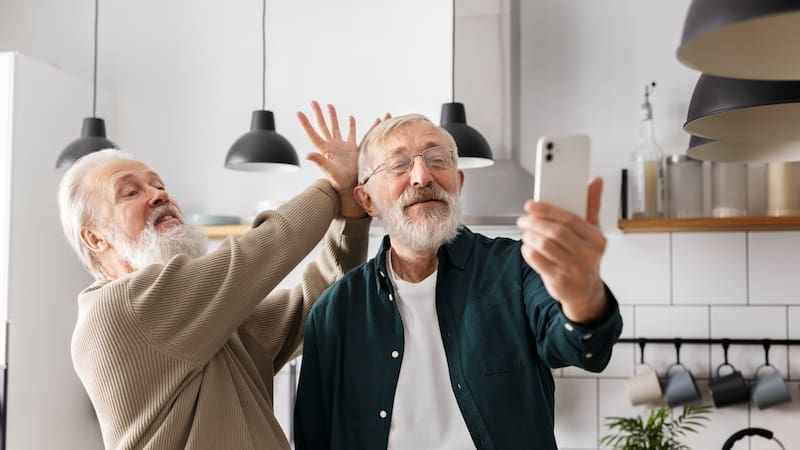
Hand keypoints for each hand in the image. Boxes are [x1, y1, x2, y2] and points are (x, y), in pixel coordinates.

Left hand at [297, 101, 362, 217]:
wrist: (352, 188)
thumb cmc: (340, 182)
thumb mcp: (329, 171)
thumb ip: (319, 161)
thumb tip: (307, 154)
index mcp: (325, 149)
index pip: (313, 133)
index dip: (305, 123)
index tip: (299, 113)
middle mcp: (332, 146)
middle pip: (323, 126)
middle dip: (318, 114)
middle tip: (313, 102)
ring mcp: (342, 147)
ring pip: (337, 127)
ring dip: (333, 117)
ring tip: (330, 106)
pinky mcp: (352, 149)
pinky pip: (355, 134)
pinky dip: (356, 125)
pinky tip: (354, 118)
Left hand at [516, 177, 608, 323]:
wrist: (585, 292)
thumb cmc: (586, 257)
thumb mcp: (593, 232)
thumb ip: (592, 205)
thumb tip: (595, 181)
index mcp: (596, 239)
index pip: (571, 219)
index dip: (548, 210)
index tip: (531, 205)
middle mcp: (587, 254)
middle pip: (556, 232)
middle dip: (535, 222)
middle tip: (524, 219)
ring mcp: (574, 269)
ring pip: (545, 245)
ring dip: (530, 236)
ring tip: (526, 232)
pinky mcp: (559, 280)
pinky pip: (537, 260)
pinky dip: (528, 251)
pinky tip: (528, 247)